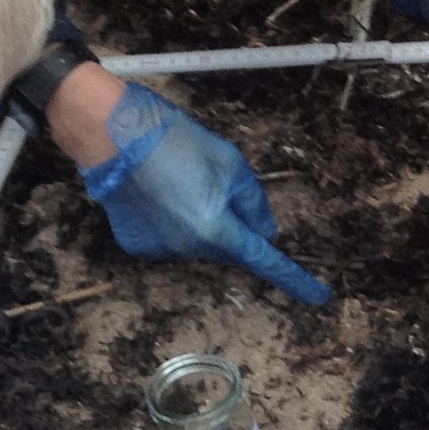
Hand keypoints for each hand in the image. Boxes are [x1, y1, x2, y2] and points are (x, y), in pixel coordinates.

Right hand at [83, 84, 332, 306]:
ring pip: (198, 244)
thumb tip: (264, 232)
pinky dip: (170, 222)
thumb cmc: (174, 140)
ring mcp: (161, 251)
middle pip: (228, 248)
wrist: (109, 133)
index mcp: (217, 229)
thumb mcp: (229, 162)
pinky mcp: (137, 247)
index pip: (265, 260)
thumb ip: (253, 202)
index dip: (294, 278)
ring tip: (177, 182)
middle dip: (232, 227)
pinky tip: (155, 193)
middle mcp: (190, 249)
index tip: (319, 296)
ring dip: (199, 222)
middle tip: (213, 186)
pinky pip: (169, 240)